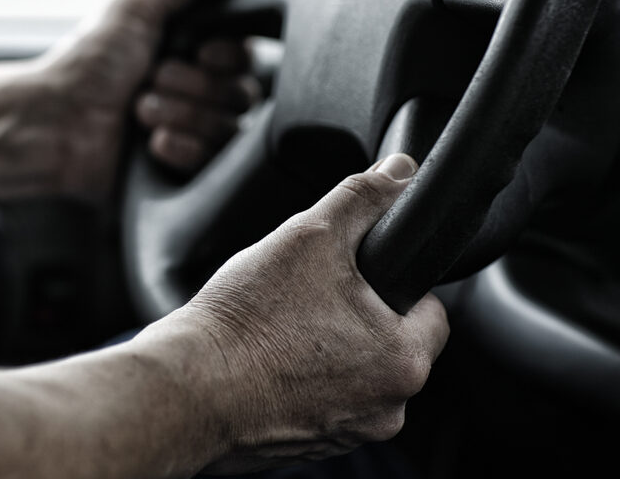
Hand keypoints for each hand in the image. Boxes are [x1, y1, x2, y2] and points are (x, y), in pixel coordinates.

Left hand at [39, 0, 252, 201]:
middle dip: (193, 88)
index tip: (200, 52)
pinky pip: (214, 163)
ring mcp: (193, 132)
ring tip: (140, 111)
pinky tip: (151, 142)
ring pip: (229, 129)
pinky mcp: (185, 169)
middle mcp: (198, 91)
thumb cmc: (86, 64)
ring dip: (182, 116)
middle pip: (242, 94)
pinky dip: (182, 148)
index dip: (227, 57)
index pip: (247, 56)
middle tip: (151, 80)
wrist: (54, 126)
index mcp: (192, 51)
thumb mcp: (135, 6)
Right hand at [138, 154, 449, 472]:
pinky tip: (267, 360)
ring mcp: (347, 435)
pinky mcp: (309, 448)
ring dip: (329, 352)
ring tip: (282, 328)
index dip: (395, 282)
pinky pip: (321, 402)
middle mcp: (386, 410)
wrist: (187, 388)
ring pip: (354, 375)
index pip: (431, 311)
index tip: (357, 274)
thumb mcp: (310, 236)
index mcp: (404, 361)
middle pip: (390, 345)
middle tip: (309, 296)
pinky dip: (301, 382)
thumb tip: (401, 171)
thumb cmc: (247, 321)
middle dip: (357, 317)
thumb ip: (363, 198)